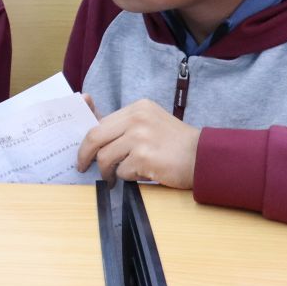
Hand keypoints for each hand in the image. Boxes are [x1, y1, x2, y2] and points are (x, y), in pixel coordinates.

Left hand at [75, 99, 199, 185]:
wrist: (204, 157)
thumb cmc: (175, 143)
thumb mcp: (149, 122)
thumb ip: (122, 123)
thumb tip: (87, 109)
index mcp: (138, 108)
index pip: (99, 122)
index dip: (86, 139)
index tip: (81, 150)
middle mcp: (137, 119)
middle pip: (94, 137)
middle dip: (85, 155)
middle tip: (84, 166)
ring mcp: (140, 137)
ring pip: (105, 157)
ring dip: (107, 172)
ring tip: (114, 178)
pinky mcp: (144, 157)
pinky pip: (122, 172)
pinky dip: (127, 178)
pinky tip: (141, 175)